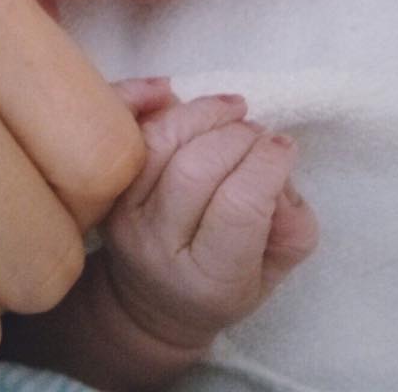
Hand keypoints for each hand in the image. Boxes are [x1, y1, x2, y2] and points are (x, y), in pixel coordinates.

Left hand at [0, 85, 316, 389]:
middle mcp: (158, 246)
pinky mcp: (106, 187)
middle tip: (259, 132)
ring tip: (232, 110)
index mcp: (210, 278)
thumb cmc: (223, 284)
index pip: (239, 207)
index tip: (284, 147)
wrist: (150, 303)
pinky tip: (174, 93)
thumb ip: (292, 226)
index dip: (267, 166)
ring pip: (159, 142)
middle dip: (238, 136)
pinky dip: (150, 102)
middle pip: (196, 168)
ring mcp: (124, 215)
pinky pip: (125, 130)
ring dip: (201, 112)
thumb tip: (277, 165)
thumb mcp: (273, 271)